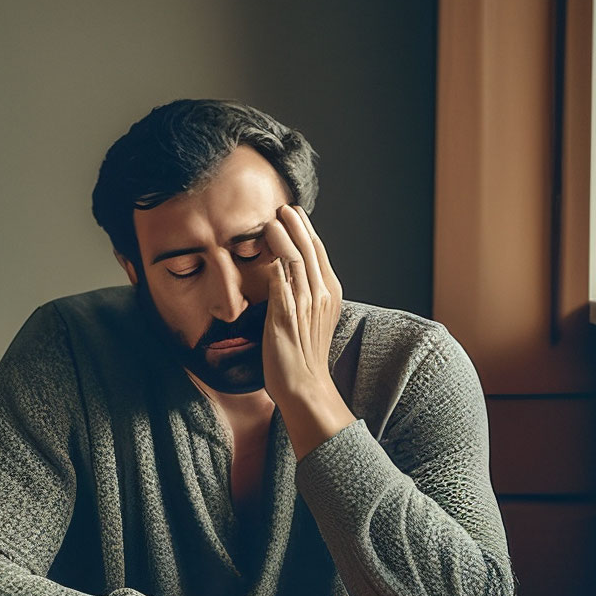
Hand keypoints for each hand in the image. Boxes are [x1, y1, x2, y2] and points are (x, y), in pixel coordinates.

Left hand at [262, 206, 355, 457]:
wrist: (305, 387)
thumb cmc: (304, 358)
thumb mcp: (311, 320)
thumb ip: (305, 296)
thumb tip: (288, 276)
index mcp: (330, 295)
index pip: (319, 253)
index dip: (307, 231)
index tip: (295, 215)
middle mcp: (321, 296)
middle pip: (309, 250)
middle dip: (296, 225)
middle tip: (283, 208)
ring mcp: (304, 305)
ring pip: (295, 260)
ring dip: (283, 237)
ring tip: (271, 220)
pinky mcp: (285, 315)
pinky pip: (280, 281)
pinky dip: (273, 262)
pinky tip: (265, 248)